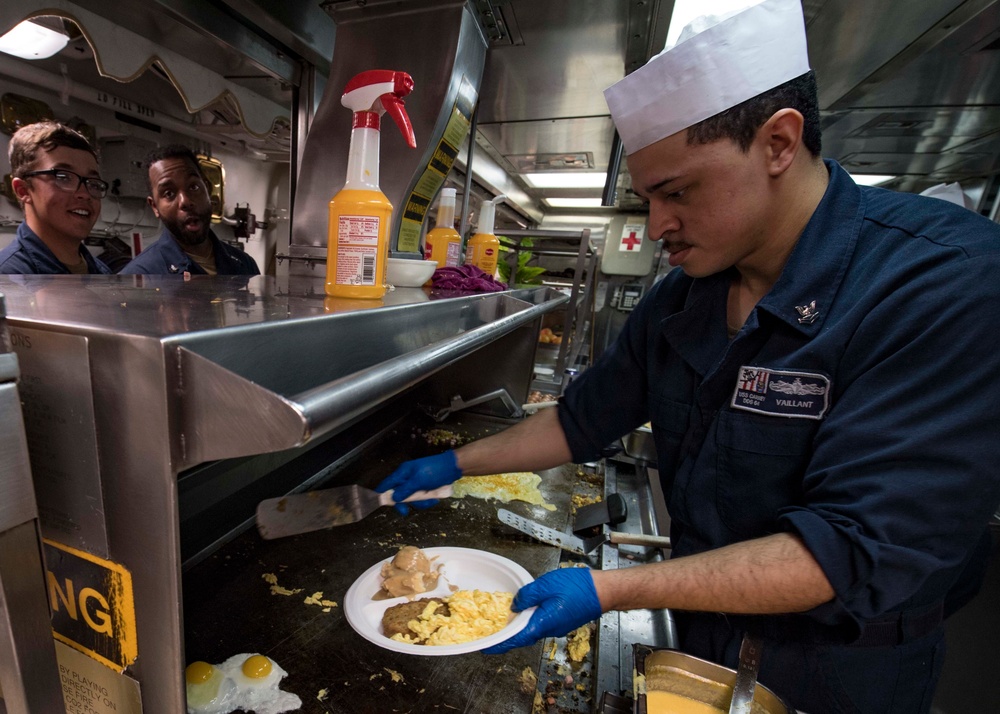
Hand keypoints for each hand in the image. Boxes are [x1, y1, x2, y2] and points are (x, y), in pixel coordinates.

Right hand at [375, 450, 461, 514]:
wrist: (454, 467)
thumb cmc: (436, 471)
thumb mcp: (419, 481)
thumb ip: (405, 490)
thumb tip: (393, 498)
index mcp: (403, 473)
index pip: (387, 484)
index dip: (382, 494)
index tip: (382, 505)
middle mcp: (407, 478)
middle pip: (398, 494)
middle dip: (404, 503)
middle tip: (406, 511)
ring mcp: (416, 483)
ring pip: (411, 498)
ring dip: (419, 502)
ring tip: (430, 500)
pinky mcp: (424, 487)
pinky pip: (421, 498)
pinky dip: (426, 500)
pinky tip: (434, 499)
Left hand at [482, 567, 601, 654]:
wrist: (602, 591)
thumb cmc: (577, 588)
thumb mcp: (546, 586)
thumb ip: (527, 596)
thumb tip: (514, 605)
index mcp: (542, 623)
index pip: (516, 639)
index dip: (500, 644)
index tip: (487, 648)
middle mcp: (549, 630)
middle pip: (524, 635)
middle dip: (508, 634)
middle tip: (494, 632)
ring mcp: (557, 627)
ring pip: (533, 629)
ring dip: (520, 625)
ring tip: (508, 618)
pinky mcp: (563, 622)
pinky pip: (543, 623)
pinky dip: (532, 619)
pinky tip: (529, 608)